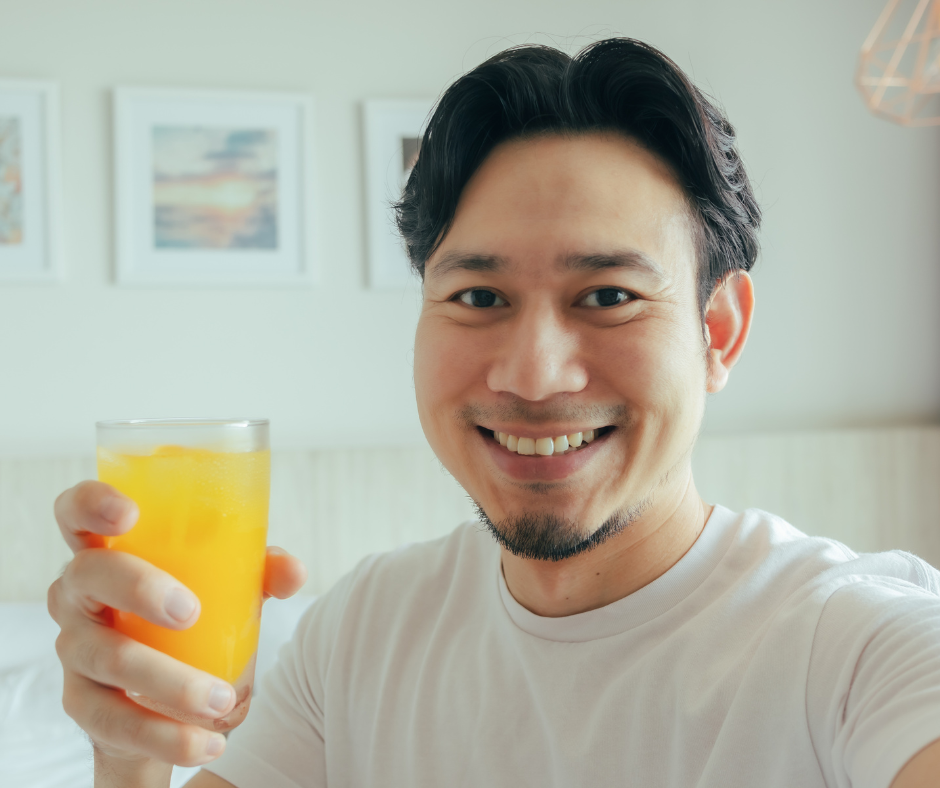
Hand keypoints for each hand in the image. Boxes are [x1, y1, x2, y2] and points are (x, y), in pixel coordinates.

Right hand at [48, 480, 306, 770]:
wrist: (159, 703)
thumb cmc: (189, 616)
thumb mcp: (224, 587)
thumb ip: (258, 571)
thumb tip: (294, 572)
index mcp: (109, 552)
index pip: (76, 513)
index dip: (92, 504)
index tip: (129, 513)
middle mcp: (80, 596)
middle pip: (89, 576)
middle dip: (139, 588)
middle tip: (190, 611)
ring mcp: (76, 650)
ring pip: (107, 657)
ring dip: (168, 681)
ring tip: (221, 699)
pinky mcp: (85, 704)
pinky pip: (115, 721)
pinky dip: (165, 736)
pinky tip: (207, 742)